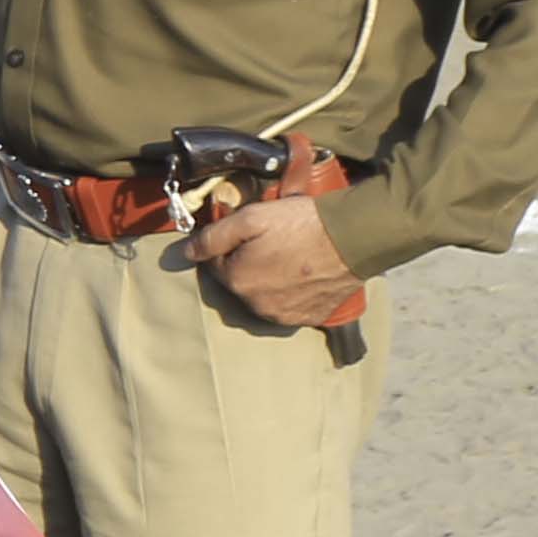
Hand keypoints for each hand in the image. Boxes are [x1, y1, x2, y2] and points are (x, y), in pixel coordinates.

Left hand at [190, 188, 363, 329]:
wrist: (352, 238)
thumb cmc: (301, 224)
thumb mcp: (250, 218)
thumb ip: (212, 237)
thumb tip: (185, 252)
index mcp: (236, 280)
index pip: (216, 264)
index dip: (230, 246)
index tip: (250, 234)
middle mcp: (256, 305)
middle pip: (240, 282)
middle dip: (249, 263)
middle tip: (274, 242)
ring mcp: (283, 316)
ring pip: (263, 296)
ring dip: (270, 280)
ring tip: (291, 256)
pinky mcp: (308, 318)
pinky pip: (290, 307)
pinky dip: (292, 293)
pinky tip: (305, 274)